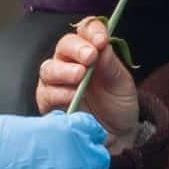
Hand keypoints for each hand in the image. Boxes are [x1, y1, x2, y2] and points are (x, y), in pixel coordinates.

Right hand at [35, 18, 139, 150]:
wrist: (118, 138)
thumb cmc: (118, 107)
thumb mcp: (122, 85)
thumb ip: (111, 65)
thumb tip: (102, 45)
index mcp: (90, 52)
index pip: (85, 30)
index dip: (91, 30)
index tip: (101, 40)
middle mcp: (70, 63)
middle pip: (63, 46)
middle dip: (76, 48)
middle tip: (90, 56)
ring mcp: (57, 84)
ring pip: (49, 68)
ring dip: (64, 70)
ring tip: (79, 76)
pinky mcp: (49, 104)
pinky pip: (46, 94)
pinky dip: (58, 93)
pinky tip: (72, 96)